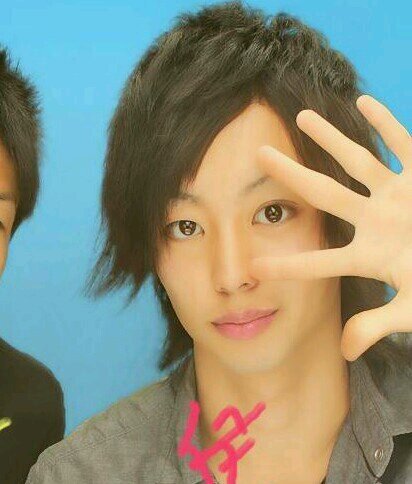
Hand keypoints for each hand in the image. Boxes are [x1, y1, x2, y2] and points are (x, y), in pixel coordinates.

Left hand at [250, 95, 411, 360]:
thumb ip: (377, 325)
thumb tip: (343, 351)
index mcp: (368, 254)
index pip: (319, 261)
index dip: (288, 265)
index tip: (252, 268)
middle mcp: (375, 220)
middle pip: (324, 195)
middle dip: (291, 176)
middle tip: (258, 156)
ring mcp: (398, 196)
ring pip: (358, 162)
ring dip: (331, 138)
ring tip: (301, 117)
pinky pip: (403, 145)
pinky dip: (387, 125)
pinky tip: (363, 101)